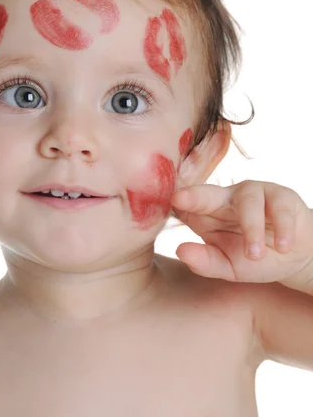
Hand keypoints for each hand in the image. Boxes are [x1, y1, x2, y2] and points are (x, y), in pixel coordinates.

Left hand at [171, 180, 312, 284]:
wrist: (294, 255)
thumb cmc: (253, 258)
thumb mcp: (228, 267)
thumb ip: (205, 261)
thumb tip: (180, 251)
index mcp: (208, 212)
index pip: (189, 206)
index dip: (178, 204)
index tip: (165, 204)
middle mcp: (228, 198)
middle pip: (210, 194)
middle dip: (196, 196)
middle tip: (181, 199)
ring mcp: (254, 193)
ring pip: (248, 202)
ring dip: (251, 227)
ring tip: (254, 253)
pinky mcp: (281, 197)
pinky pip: (280, 208)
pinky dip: (282, 227)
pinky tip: (283, 245)